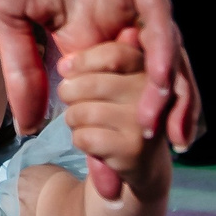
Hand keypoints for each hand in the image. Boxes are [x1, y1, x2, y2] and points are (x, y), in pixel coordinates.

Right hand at [0, 0, 188, 196]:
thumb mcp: (10, 24)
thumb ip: (25, 73)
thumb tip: (32, 128)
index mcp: (88, 36)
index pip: (109, 98)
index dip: (108, 141)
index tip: (104, 186)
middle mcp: (118, 20)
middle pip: (151, 83)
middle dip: (156, 127)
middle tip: (153, 172)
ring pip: (166, 55)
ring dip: (168, 97)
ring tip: (162, 138)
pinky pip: (159, 18)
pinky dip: (160, 55)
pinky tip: (155, 87)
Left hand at [57, 32, 170, 198]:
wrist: (145, 161)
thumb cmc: (119, 113)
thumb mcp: (113, 82)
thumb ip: (91, 66)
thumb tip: (65, 65)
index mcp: (148, 70)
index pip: (112, 54)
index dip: (82, 61)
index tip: (66, 69)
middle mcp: (150, 94)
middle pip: (90, 84)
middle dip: (69, 93)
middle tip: (72, 101)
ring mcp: (143, 122)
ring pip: (84, 112)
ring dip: (72, 119)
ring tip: (81, 122)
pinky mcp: (132, 149)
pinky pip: (85, 137)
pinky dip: (79, 140)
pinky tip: (91, 141)